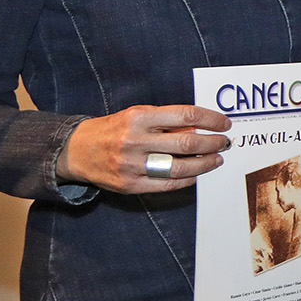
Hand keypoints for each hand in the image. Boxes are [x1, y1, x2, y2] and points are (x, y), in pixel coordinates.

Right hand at [57, 104, 229, 193]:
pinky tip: (196, 174)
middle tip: (225, 143)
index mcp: (139, 117)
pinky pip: (167, 184)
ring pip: (180, 167)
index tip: (224, 123)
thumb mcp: (137, 115)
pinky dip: (187, 179)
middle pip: (187, 142)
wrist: (76, 150)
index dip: (211, 119)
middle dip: (213, 143)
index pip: (186, 115)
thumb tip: (202, 127)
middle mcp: (135, 140)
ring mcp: (132, 165)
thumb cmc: (114, 129)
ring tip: (216, 159)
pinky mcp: (130, 184)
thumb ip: (166, 121)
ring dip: (205, 164)